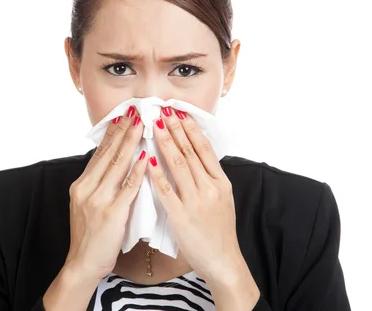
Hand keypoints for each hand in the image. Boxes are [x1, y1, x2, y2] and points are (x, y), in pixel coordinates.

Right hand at [64, 105, 146, 281]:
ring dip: (131, 142)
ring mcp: (98, 200)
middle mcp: (87, 188)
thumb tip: (116, 162)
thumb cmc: (91, 235)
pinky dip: (137, 171)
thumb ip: (99, 183)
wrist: (83, 264)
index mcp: (82, 184)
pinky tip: (145, 157)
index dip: (113, 132)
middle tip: (136, 110)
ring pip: (117, 165)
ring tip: (142, 124)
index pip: (100, 152)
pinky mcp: (111, 214)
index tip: (124, 115)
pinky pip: (127, 188)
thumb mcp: (87, 204)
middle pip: (108, 153)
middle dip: (123, 130)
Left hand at [147, 107, 257, 301]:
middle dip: (176, 130)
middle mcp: (210, 188)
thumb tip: (197, 156)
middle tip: (164, 111)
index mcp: (221, 182)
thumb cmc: (220, 230)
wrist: (223, 260)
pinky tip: (148, 160)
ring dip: (165, 143)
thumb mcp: (223, 199)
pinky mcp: (181, 216)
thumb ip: (210, 178)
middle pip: (190, 152)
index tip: (181, 114)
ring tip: (156, 127)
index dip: (191, 130)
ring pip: (178, 165)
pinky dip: (157, 174)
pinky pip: (166, 190)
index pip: (205, 149)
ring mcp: (196, 201)